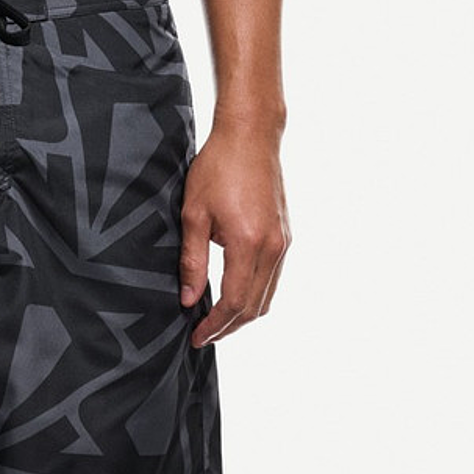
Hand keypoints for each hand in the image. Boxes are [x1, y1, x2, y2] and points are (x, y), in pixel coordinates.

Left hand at [178, 119, 289, 348]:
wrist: (251, 136)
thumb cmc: (218, 168)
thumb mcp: (194, 213)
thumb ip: (193, 260)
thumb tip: (188, 300)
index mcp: (248, 243)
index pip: (234, 302)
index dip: (214, 326)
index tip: (196, 337)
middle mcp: (273, 248)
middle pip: (254, 307)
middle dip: (229, 328)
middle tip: (203, 335)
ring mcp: (283, 242)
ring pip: (267, 296)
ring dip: (244, 314)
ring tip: (216, 320)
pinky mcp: (285, 236)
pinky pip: (273, 278)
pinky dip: (255, 294)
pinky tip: (234, 294)